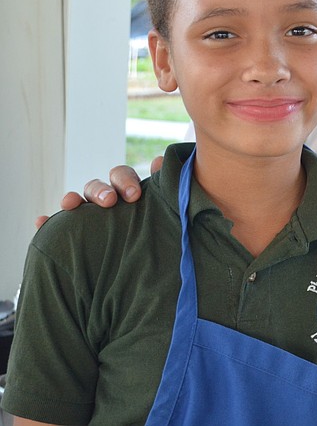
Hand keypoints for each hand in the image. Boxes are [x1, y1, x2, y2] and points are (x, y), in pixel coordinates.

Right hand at [33, 156, 162, 229]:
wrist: (140, 269)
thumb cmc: (152, 234)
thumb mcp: (159, 212)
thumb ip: (161, 190)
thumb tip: (161, 160)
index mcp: (125, 192)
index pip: (121, 176)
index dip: (124, 180)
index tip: (134, 195)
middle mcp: (103, 201)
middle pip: (96, 186)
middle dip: (101, 190)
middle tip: (110, 201)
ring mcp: (85, 216)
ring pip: (76, 201)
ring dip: (72, 198)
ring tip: (70, 204)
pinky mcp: (69, 234)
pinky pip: (52, 226)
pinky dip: (46, 223)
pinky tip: (40, 222)